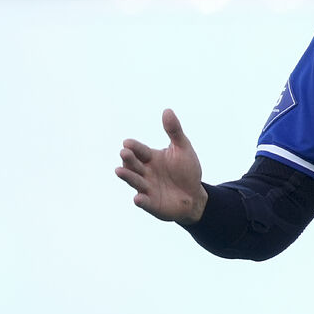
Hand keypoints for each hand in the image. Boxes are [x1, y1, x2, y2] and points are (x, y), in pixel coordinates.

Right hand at [115, 109, 207, 223]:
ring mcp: (146, 188)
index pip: (139, 150)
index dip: (134, 147)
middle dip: (128, 159)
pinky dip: (141, 200)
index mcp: (150, 158)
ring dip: (127, 176)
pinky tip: (138, 198)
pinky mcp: (151, 203)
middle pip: (133, 164)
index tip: (128, 143)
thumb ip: (174, 131)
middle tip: (124, 153)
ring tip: (119, 171)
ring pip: (135, 181)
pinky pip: (145, 202)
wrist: (194, 196)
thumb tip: (167, 110)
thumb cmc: (187, 171)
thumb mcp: (183, 149)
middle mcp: (144, 172)